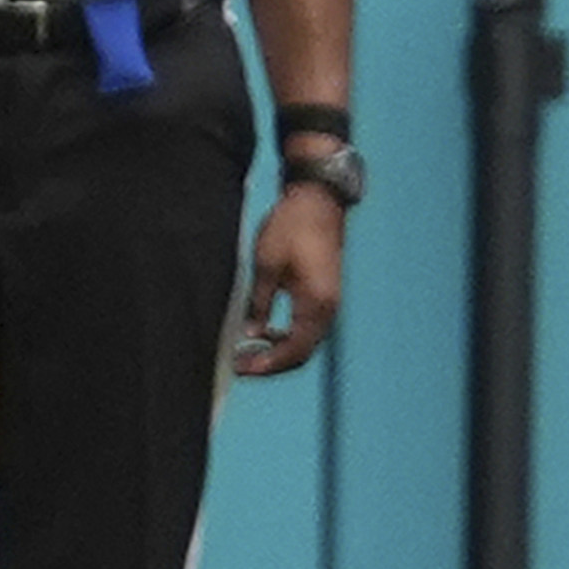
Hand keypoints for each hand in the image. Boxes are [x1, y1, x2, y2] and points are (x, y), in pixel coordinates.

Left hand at [236, 183, 341, 374]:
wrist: (317, 199)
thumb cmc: (292, 226)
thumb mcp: (266, 265)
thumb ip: (258, 304)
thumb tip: (249, 335)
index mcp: (316, 304)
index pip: (293, 351)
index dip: (266, 365)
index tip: (240, 368)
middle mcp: (328, 309)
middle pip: (301, 353)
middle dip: (270, 363)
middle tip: (240, 365)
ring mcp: (329, 302)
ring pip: (305, 342)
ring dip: (278, 351)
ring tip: (247, 351)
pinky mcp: (324, 294)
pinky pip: (307, 327)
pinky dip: (286, 336)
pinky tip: (263, 331)